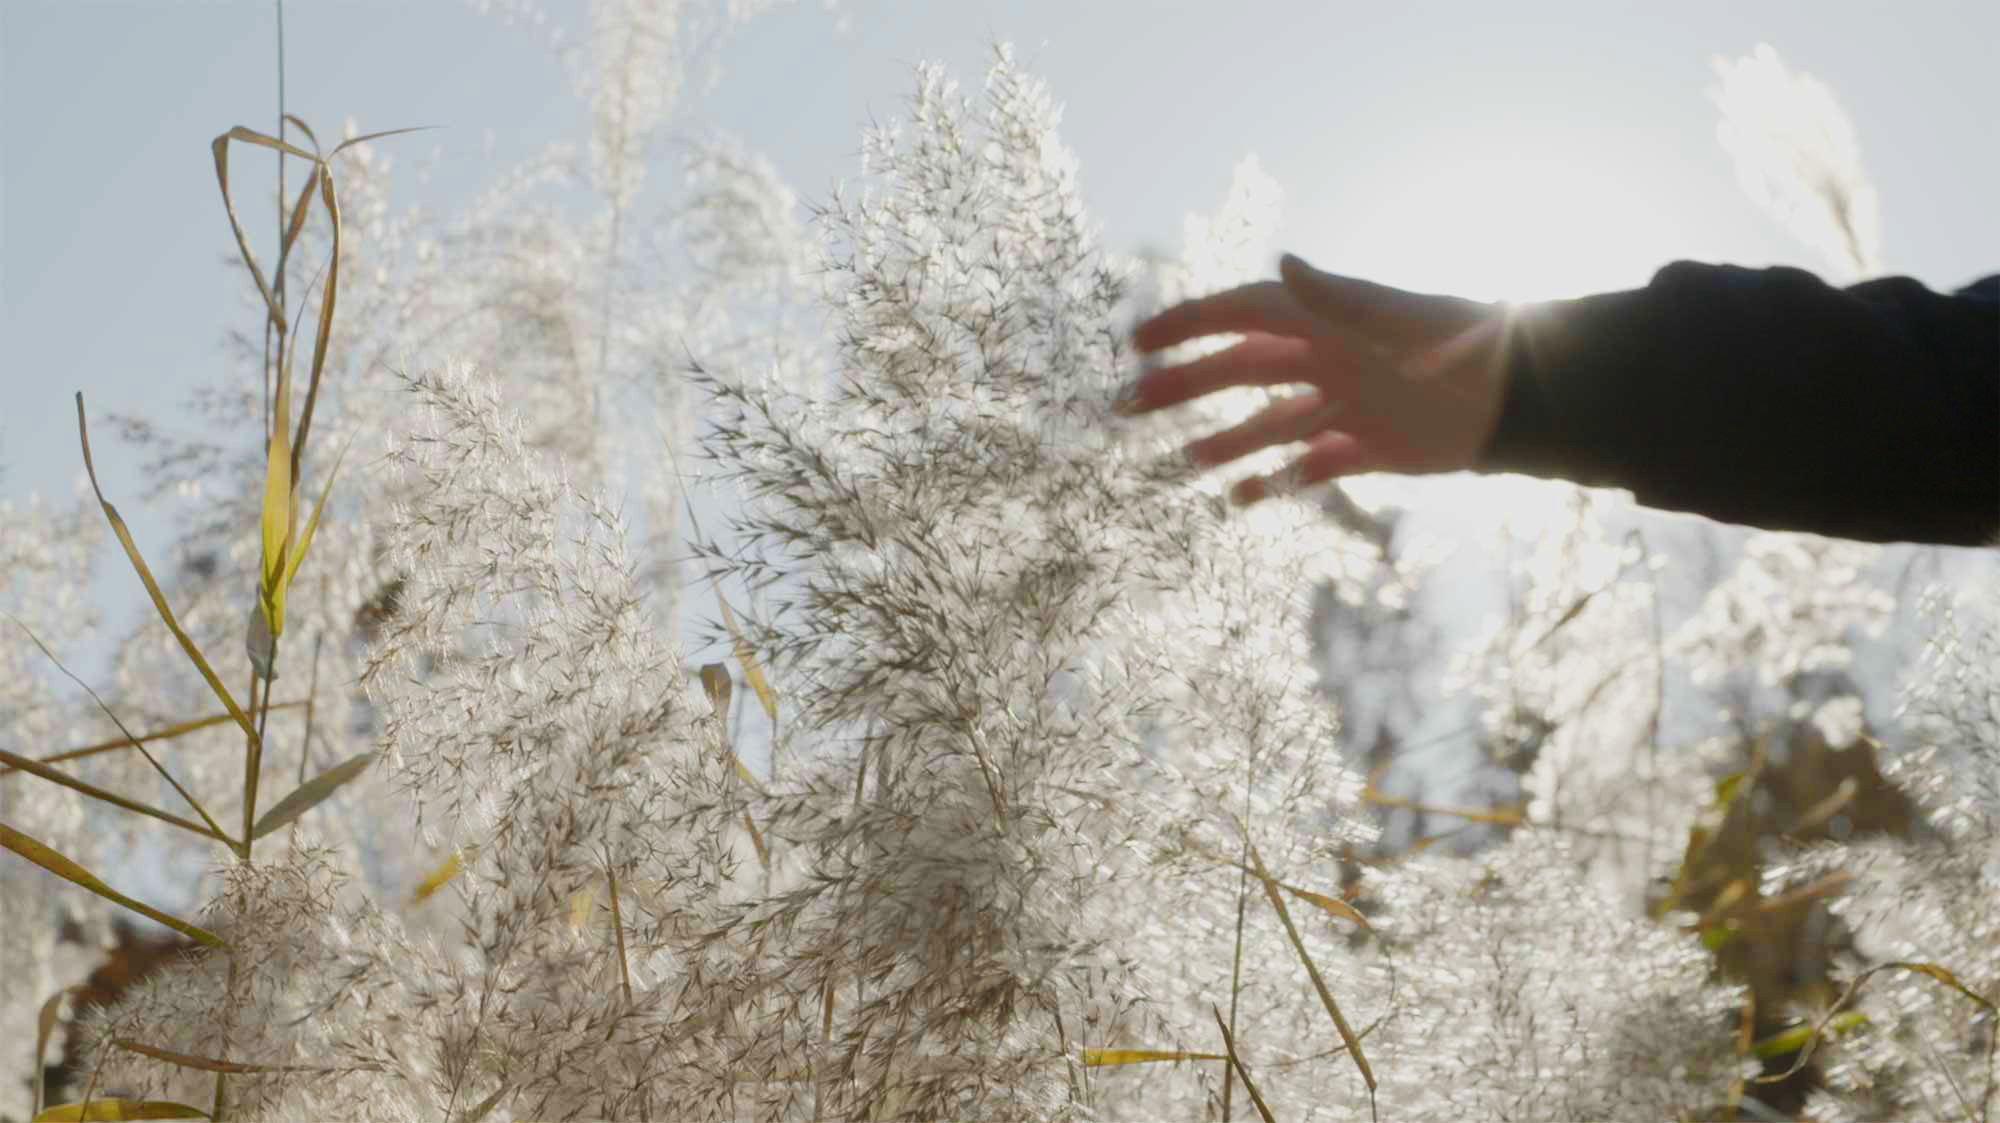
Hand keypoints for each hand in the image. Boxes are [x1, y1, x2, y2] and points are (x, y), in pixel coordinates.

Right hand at [1121, 254, 1512, 505]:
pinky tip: (1241, 498)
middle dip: (1185, 386)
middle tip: (1130, 408)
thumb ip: (1337, 297)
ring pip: (1268, 423)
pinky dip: (1276, 481)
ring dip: (1224, 440)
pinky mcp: (1368, 448)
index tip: (1140, 341)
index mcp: (1326, 320)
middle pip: (1240, 371)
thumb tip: (1280, 260)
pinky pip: (1310, 465)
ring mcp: (1344, 405)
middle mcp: (1326, 359)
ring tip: (1180, 461)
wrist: (1524, 399)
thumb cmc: (1464, 345)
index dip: (1188, 325)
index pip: (1240, 314)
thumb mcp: (1398, 319)